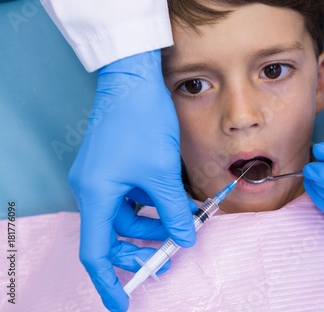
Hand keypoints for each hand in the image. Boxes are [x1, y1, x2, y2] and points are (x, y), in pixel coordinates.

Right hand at [68, 50, 194, 310]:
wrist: (133, 78)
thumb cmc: (142, 120)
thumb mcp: (161, 173)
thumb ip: (172, 210)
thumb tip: (185, 238)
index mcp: (96, 193)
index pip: (95, 250)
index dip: (108, 280)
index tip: (122, 302)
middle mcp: (94, 188)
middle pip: (114, 234)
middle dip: (142, 247)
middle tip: (170, 254)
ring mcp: (104, 177)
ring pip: (128, 215)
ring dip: (154, 222)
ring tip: (183, 221)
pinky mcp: (116, 166)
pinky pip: (133, 196)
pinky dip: (152, 203)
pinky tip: (175, 202)